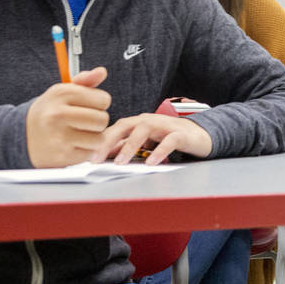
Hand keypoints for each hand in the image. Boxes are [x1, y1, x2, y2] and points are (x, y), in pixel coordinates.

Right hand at [26, 66, 110, 167]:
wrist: (20, 136)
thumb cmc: (48, 112)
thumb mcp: (62, 93)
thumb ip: (85, 82)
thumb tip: (102, 72)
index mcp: (61, 94)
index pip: (103, 100)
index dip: (99, 104)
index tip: (88, 107)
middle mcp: (58, 114)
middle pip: (102, 119)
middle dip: (97, 122)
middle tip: (84, 122)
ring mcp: (59, 137)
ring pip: (99, 139)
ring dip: (93, 139)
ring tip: (78, 134)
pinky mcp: (61, 156)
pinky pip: (89, 154)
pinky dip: (84, 152)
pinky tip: (72, 146)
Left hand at [91, 112, 213, 164]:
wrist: (199, 135)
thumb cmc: (169, 138)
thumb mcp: (145, 143)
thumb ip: (126, 147)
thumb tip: (103, 155)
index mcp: (138, 123)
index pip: (114, 129)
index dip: (98, 140)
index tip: (84, 156)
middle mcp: (149, 121)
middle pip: (125, 125)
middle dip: (108, 141)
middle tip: (95, 158)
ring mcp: (165, 126)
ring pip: (144, 130)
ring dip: (130, 146)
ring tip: (120, 162)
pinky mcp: (181, 134)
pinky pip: (169, 141)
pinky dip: (159, 151)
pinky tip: (151, 162)